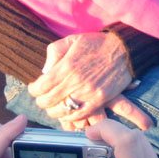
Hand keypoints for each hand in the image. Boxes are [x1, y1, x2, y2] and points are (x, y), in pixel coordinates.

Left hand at [28, 33, 151, 129]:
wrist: (124, 48)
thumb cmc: (97, 43)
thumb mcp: (72, 39)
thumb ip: (54, 52)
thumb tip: (44, 71)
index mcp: (67, 66)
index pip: (40, 86)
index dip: (33, 90)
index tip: (34, 88)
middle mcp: (75, 81)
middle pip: (48, 100)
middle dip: (41, 101)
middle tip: (42, 98)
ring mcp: (88, 93)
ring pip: (61, 111)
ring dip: (53, 111)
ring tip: (53, 106)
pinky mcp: (99, 100)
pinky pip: (79, 115)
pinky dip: (69, 117)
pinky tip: (66, 113)